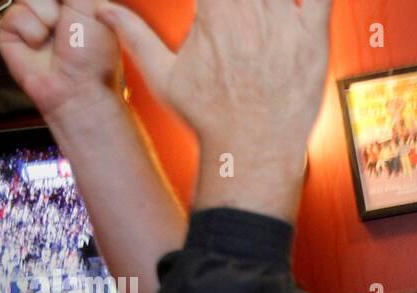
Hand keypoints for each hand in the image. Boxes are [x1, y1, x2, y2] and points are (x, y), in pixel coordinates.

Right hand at [0, 0, 122, 121]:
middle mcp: (53, 7)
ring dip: (45, 13)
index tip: (64, 6)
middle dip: (53, 3)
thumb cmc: (92, 56)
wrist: (76, 89)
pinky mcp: (12, 32)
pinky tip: (40, 44)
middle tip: (64, 17)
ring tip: (56, 34)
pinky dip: (30, 28)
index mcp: (76, 1)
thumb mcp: (91, 5)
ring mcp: (32, 17)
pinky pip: (14, 14)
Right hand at [99, 0, 331, 174]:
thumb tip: (101, 9)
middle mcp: (251, 11)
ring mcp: (286, 23)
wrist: (251, 153)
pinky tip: (305, 1)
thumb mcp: (162, 76)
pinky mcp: (315, 40)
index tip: (206, 5)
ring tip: (260, 10)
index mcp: (214, 12)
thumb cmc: (208, 118)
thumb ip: (133, 34)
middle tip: (235, 10)